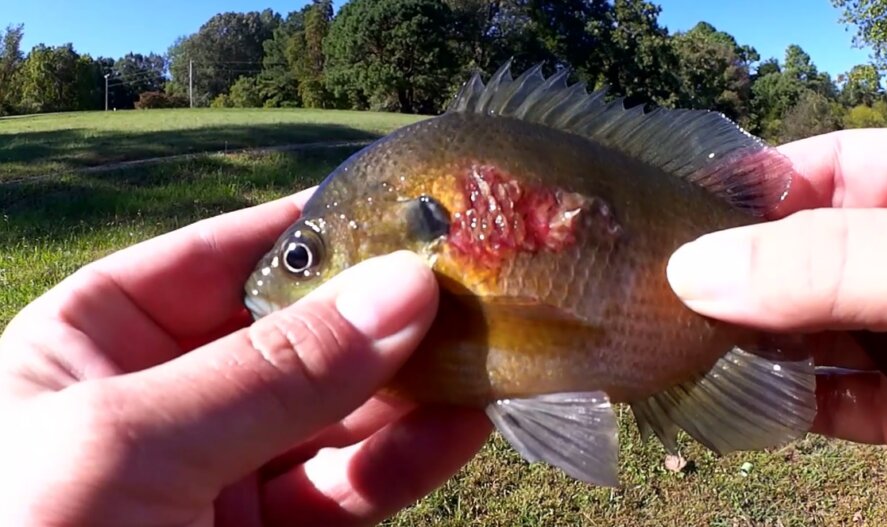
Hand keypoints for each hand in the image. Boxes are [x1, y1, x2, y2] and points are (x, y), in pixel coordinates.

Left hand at [0, 189, 491, 526]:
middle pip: (293, 335)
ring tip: (487, 351)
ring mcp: (220, 476)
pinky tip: (461, 425)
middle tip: (473, 285)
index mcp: (94, 344)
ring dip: (412, 386)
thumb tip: (401, 288)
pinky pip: (348, 490)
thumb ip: (273, 371)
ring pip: (335, 414)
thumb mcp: (131, 447)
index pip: (218, 258)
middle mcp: (163, 402)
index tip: (407, 209)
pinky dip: (406, 461)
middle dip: (380, 313)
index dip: (311, 231)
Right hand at [667, 129, 886, 525]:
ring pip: (804, 325)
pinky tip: (738, 395)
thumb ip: (828, 262)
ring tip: (684, 342)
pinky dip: (776, 398)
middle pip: (806, 248)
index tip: (684, 215)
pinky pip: (819, 395)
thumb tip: (694, 268)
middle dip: (742, 269)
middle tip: (665, 288)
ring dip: (751, 336)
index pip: (832, 164)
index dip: (760, 184)